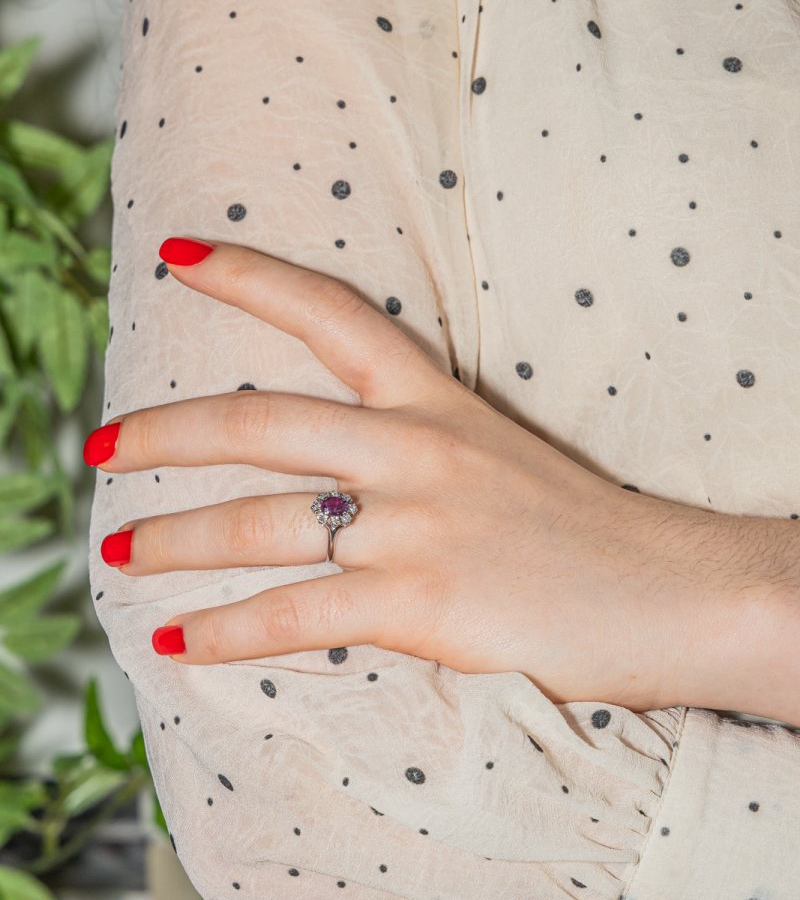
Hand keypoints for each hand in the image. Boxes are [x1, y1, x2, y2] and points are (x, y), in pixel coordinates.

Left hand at [84, 235, 738, 710]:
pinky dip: (224, 632)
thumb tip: (346, 486)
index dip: (249, 277)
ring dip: (174, 539)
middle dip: (161, 433)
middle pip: (257, 422)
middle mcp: (414, 450)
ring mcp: (413, 525)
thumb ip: (426, 456)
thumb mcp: (505, 460)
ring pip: (256, 523)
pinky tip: (175, 643)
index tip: (180, 256)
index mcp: (438, 402)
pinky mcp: (418, 603)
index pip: (331, 314)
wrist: (675, 593)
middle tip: (100, 447)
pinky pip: (292, 615)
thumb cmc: (595, 532)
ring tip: (121, 553)